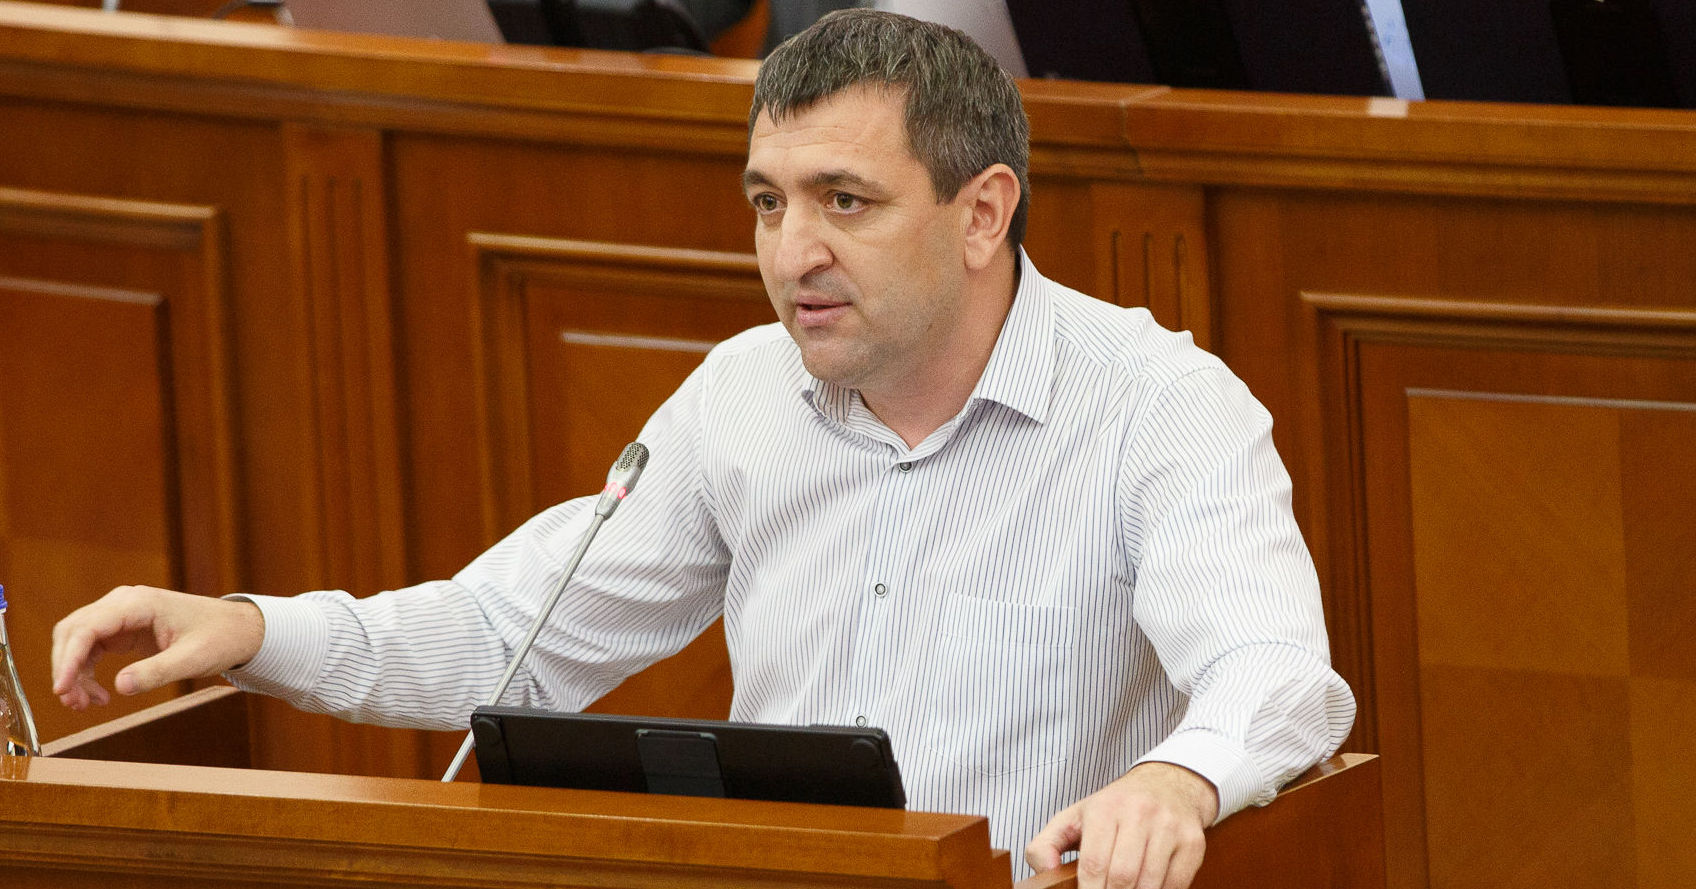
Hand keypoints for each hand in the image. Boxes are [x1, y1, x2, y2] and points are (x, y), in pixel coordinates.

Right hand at [51, 585, 264, 709]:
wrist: (239, 629)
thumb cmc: (220, 638)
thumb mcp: (193, 659)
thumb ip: (157, 672)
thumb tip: (119, 687)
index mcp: (138, 603)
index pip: (87, 628)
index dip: (68, 659)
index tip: (61, 689)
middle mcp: (123, 603)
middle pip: (73, 632)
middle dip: (66, 669)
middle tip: (73, 704)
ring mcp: (121, 614)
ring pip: (78, 642)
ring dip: (74, 674)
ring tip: (85, 706)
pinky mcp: (123, 629)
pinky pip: (91, 649)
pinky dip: (86, 673)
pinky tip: (99, 696)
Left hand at [1026, 762, 1219, 888]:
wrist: (1167, 784)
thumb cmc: (1114, 808)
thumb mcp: (1074, 817)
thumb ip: (1046, 844)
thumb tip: (1042, 871)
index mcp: (1105, 808)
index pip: (1094, 864)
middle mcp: (1140, 813)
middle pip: (1124, 876)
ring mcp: (1170, 827)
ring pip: (1150, 883)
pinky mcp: (1193, 842)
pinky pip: (1176, 884)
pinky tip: (1147, 886)